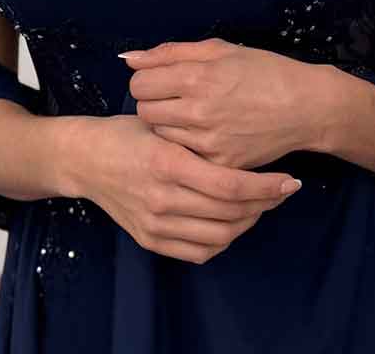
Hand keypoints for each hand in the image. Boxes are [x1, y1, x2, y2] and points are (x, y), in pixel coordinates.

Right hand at [62, 115, 301, 264]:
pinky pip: (199, 252)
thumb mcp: (162, 122)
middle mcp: (162, 198)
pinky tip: (234, 221)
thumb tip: (247, 138)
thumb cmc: (128, 132)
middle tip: (282, 189)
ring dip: (248, 222)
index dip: (265, 186)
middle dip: (265, 203)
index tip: (289, 180)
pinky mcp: (150, 240)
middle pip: (230, 214)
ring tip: (261, 204)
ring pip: (219, 237)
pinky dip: (224, 240)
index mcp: (168, 161)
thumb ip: (198, 133)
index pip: (229, 185)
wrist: (85, 159)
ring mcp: (155, 224)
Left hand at [123, 37, 310, 168]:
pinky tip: (205, 134)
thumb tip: (129, 58)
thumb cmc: (264, 71)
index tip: (161, 81)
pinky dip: (189, 146)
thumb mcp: (220, 49)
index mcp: (197, 77)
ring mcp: (209, 142)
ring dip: (169, 126)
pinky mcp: (220, 164)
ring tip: (191, 117)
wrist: (305, 107)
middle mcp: (199, 111)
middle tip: (175, 100)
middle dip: (155, 104)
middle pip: (145, 112)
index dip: (147, 80)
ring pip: (162, 137)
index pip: (140, 84)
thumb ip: (170, 53)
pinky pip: (185, 156)